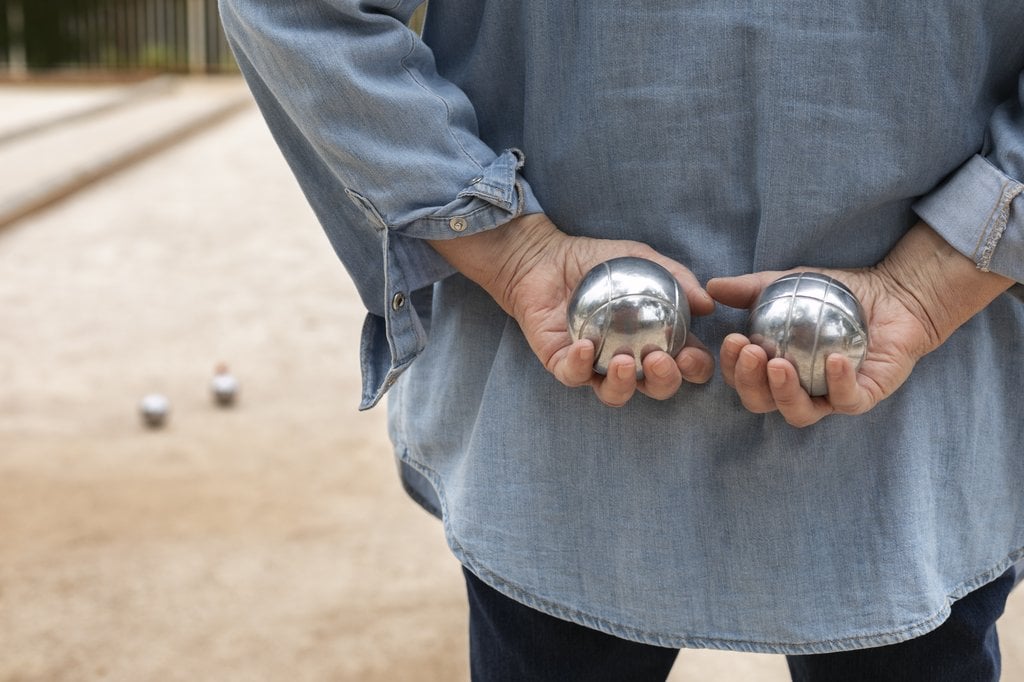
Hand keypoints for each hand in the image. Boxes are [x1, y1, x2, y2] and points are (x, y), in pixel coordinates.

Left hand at [429, 214, 714, 405]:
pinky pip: (574, 375)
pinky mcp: (562, 365)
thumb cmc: (599, 260)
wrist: (546, 256)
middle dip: (665, 382)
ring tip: (624, 362)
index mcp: (657, 340)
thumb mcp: (643, 259)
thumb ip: (676, 277)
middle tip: (659, 360)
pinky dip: (581, 365)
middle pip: (657, 388)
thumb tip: (708, 304)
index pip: (686, 365)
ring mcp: (596, 366)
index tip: (692, 355)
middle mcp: (630, 360)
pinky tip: (585, 345)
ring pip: (615, 393)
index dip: (695, 368)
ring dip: (624, 384)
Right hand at [706, 222, 1012, 426]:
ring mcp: (830, 397)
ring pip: (799, 413)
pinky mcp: (865, 396)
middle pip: (762, 402)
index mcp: (774, 371)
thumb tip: (710, 288)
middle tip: (752, 353)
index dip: (732, 366)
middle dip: (749, 382)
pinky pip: (848, 400)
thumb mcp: (786, 284)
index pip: (743, 378)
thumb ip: (749, 288)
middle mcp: (798, 390)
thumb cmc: (836, 294)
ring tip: (778, 365)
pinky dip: (838, 384)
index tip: (733, 339)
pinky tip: (834, 361)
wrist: (894, 294)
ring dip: (783, 393)